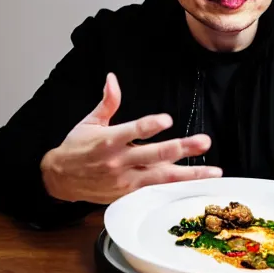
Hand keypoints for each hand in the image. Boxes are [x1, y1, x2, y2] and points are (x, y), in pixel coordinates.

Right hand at [40, 72, 220, 203]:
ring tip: (213, 171)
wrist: (60, 179)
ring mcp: (125, 181)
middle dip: (181, 149)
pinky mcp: (128, 194)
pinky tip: (196, 187)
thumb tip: (112, 78)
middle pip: (155, 155)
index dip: (150, 125)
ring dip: (189, 174)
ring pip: (162, 177)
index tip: (167, 119)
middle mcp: (119, 161)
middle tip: (203, 141)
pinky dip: (176, 189)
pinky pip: (156, 192)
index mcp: (108, 140)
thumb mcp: (89, 121)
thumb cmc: (76, 148)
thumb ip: (107, 101)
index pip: (133, 130)